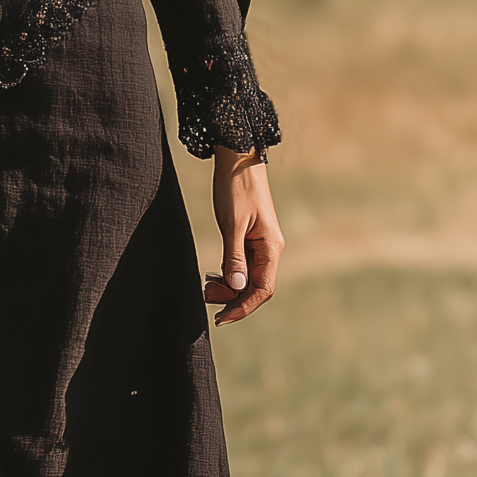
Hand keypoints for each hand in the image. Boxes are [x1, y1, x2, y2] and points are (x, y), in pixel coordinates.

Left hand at [204, 146, 282, 325]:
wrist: (238, 159)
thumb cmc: (236, 188)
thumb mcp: (232, 224)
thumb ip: (234, 257)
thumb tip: (236, 287)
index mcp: (271, 247)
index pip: (263, 289)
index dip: (243, 306)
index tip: (221, 318)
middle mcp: (270, 249)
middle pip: (255, 287)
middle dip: (232, 298)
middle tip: (205, 297)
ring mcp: (261, 244)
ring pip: (248, 277)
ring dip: (229, 287)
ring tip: (206, 287)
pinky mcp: (250, 238)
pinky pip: (243, 265)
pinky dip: (228, 274)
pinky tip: (213, 275)